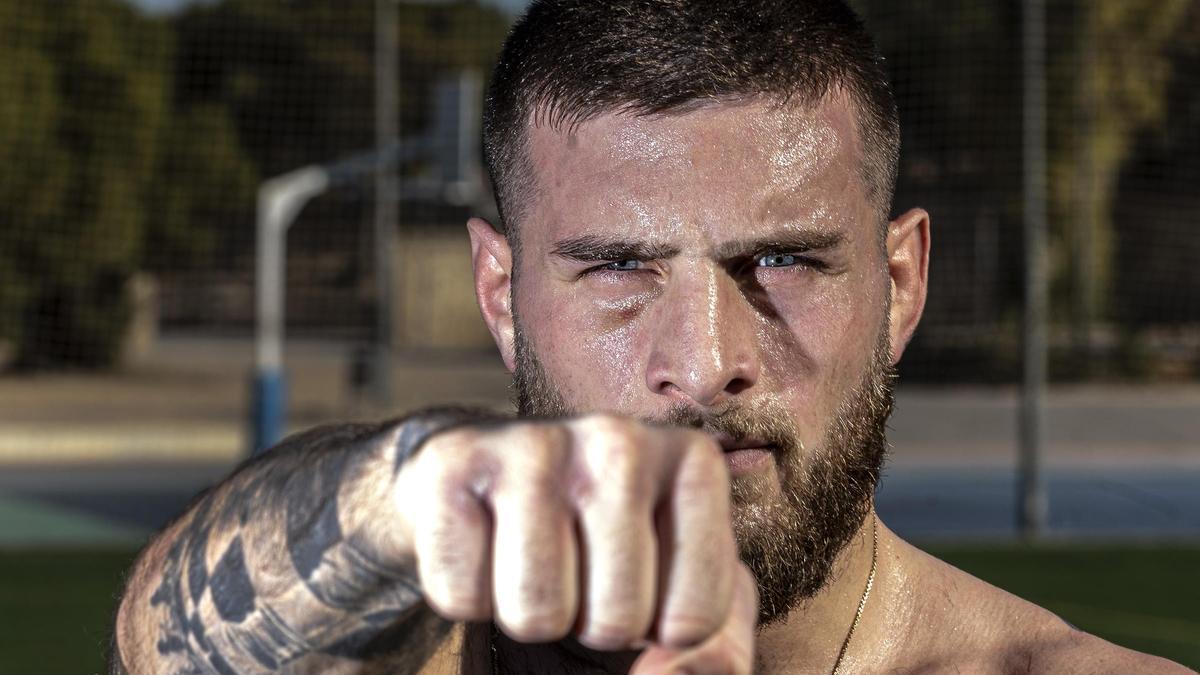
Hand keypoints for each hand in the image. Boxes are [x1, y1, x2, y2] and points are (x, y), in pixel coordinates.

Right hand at [392, 414, 755, 671]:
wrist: (486, 476)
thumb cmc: (600, 542)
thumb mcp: (681, 586)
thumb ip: (721, 648)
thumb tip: (682, 665)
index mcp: (692, 462)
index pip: (694, 619)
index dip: (659, 631)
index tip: (642, 587)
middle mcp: (619, 437)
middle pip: (618, 618)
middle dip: (592, 624)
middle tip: (580, 577)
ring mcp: (532, 443)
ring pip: (538, 612)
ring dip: (530, 614)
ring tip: (534, 563)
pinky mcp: (452, 462)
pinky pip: (462, 596)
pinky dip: (470, 597)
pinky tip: (483, 545)